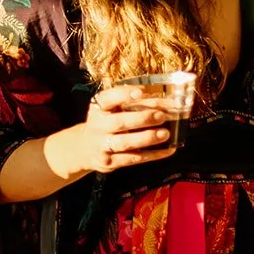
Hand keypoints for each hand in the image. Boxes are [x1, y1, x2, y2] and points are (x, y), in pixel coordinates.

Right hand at [51, 84, 177, 176]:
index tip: (142, 91)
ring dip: (147, 138)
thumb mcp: (109, 109)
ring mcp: (102, 146)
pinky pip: (133, 159)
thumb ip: (129, 104)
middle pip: (119, 122)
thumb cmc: (105, 123)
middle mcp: (98, 126)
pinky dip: (152, 155)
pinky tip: (168, 150)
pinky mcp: (109, 162)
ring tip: (165, 134)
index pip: (108, 98)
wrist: (85, 148)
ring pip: (125, 143)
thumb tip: (163, 101)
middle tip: (161, 116)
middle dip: (142, 119)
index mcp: (98, 108)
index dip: (124, 94)